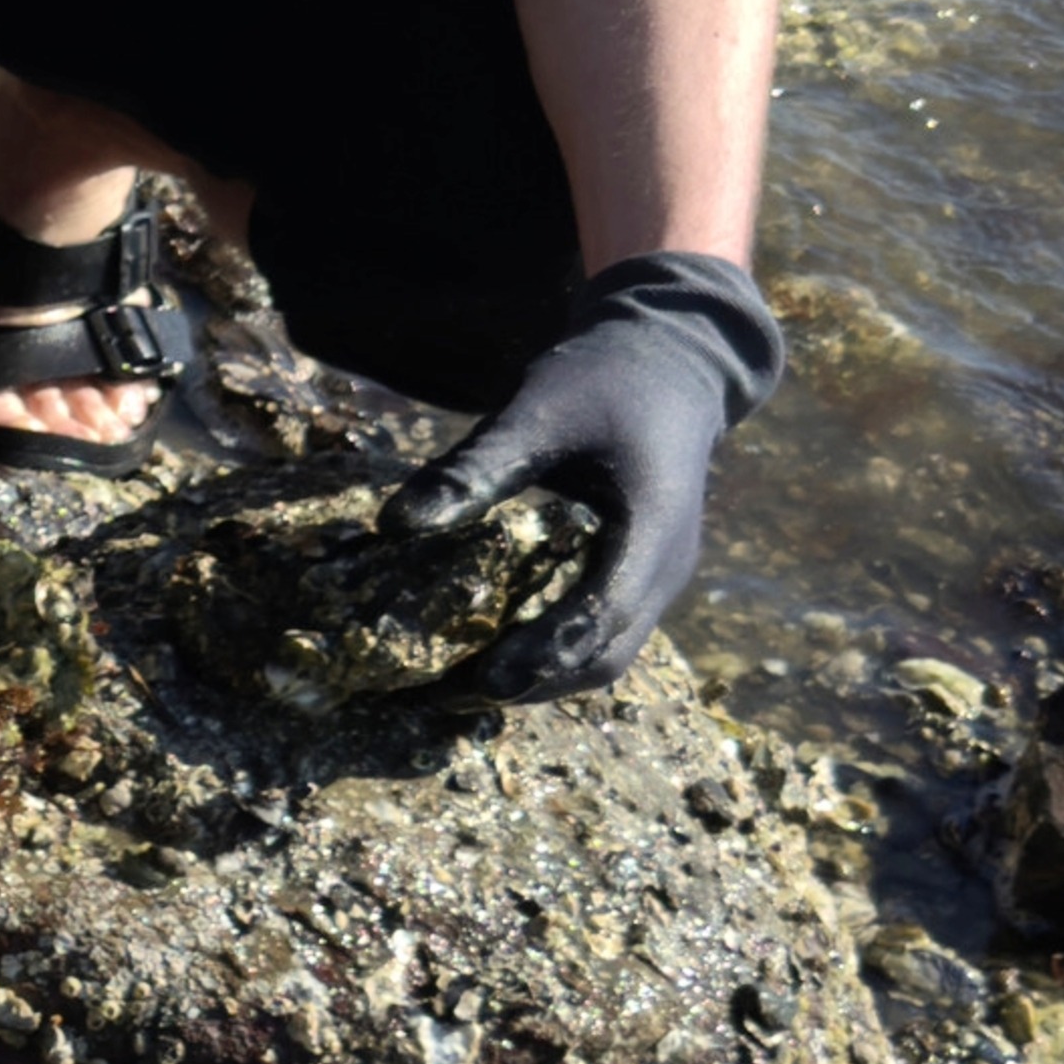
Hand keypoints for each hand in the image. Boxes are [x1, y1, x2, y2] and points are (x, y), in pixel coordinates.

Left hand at [387, 252, 782, 696]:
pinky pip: (604, 634)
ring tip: (455, 689)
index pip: (602, 613)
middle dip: (531, 685)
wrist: (668, 366)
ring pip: (607, 655)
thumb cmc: (602, 381)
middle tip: (444, 697)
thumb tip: (394, 523)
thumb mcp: (535, 410)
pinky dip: (552, 655)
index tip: (479, 679)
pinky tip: (490, 655)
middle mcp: (666, 566)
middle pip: (605, 655)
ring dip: (539, 680)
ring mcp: (661, 577)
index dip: (542, 653)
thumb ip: (474, 468)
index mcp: (652, 527)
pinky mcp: (642, 577)